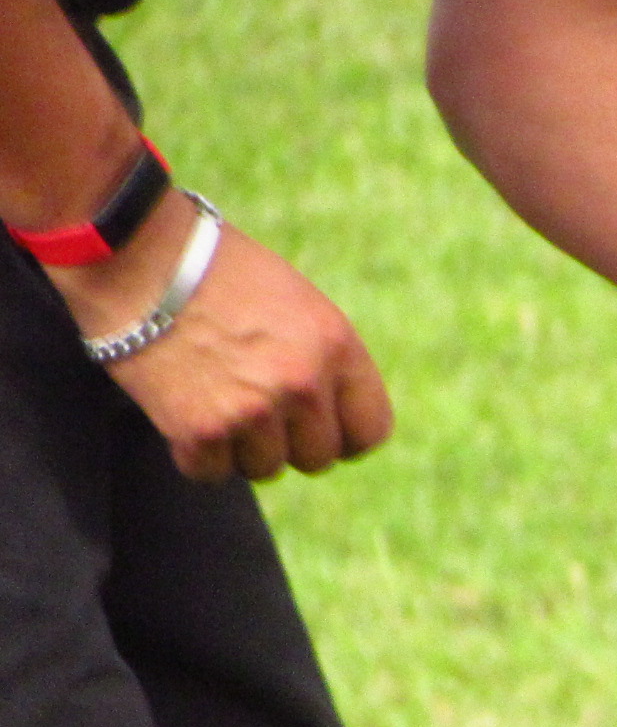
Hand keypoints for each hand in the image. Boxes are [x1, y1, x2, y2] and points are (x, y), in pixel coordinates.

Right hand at [49, 205, 392, 480]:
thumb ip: (323, 360)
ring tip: (214, 398)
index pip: (369, 431)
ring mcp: (253, 410)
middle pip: (318, 458)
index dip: (344, 436)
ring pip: (264, 468)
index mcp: (337, 347)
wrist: (137, 255)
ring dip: (240, 446)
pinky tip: (183, 411)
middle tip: (256, 412)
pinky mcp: (201, 429)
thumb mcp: (297, 303)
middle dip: (289, 442)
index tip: (322, 432)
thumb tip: (333, 417)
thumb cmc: (217, 270)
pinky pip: (210, 471)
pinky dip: (196, 452)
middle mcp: (303, 383)